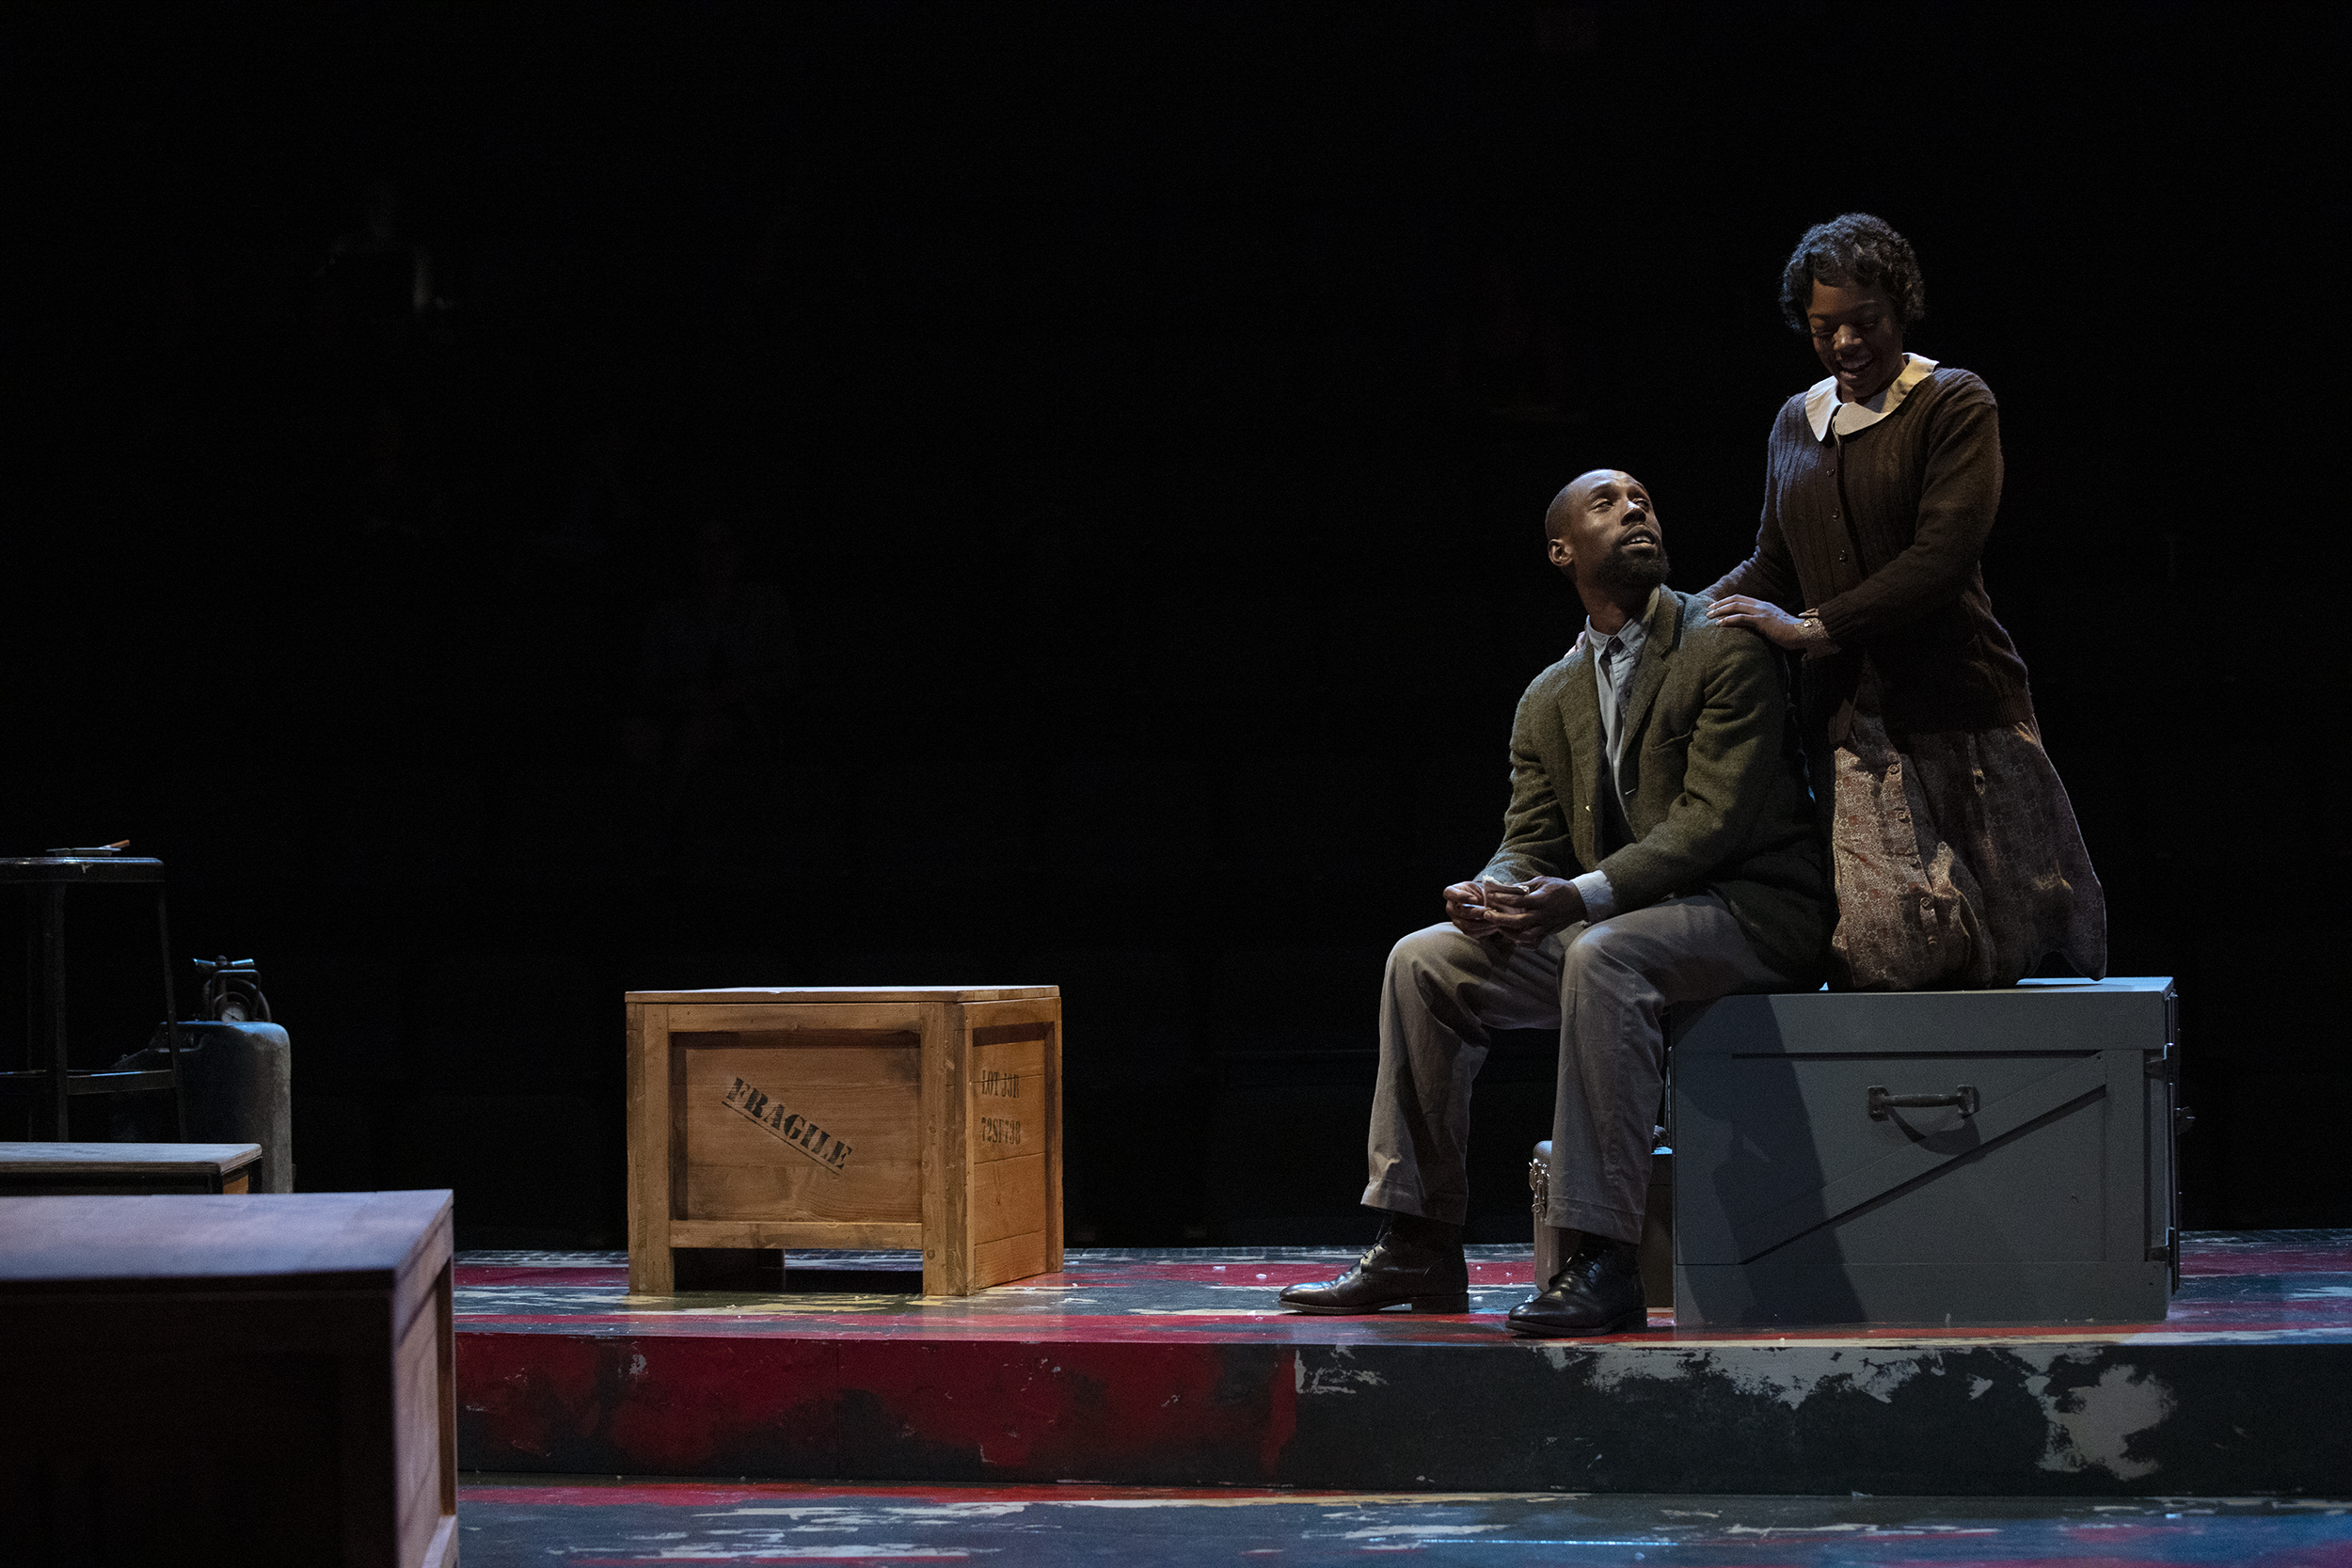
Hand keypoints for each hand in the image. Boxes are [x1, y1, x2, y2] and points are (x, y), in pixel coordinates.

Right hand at [1443, 879, 1507, 937]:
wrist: (1483, 901)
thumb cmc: (1482, 890)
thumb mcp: (1483, 885)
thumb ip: (1490, 886)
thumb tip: (1506, 885)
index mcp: (1451, 892)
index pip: (1450, 893)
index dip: (1462, 897)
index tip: (1475, 898)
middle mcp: (1450, 907)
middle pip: (1461, 912)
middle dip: (1478, 913)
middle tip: (1492, 911)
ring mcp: (1455, 920)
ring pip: (1466, 925)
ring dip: (1483, 923)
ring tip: (1496, 919)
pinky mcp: (1463, 930)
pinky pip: (1472, 933)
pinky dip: (1484, 930)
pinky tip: (1494, 926)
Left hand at [1482, 876, 1586, 945]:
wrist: (1580, 900)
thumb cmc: (1559, 888)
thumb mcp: (1542, 881)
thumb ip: (1524, 886)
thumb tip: (1506, 887)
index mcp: (1542, 900)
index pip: (1519, 901)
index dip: (1503, 898)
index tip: (1491, 896)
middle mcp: (1543, 915)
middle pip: (1519, 921)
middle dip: (1500, 919)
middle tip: (1487, 914)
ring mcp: (1546, 926)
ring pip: (1525, 935)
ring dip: (1509, 933)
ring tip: (1498, 926)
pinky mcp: (1548, 932)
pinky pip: (1534, 943)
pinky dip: (1522, 943)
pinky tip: (1513, 938)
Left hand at [1706, 594, 1831, 651]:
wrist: (1803, 634)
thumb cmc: (1790, 634)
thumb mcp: (1774, 626)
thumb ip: (1762, 624)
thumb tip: (1752, 629)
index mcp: (1764, 605)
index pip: (1742, 599)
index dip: (1727, 601)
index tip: (1716, 605)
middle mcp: (1762, 605)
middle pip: (1736, 599)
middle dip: (1720, 604)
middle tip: (1708, 609)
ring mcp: (1762, 612)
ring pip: (1736, 606)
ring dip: (1721, 611)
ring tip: (1710, 616)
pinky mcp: (1763, 621)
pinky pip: (1742, 618)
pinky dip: (1729, 620)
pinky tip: (1719, 624)